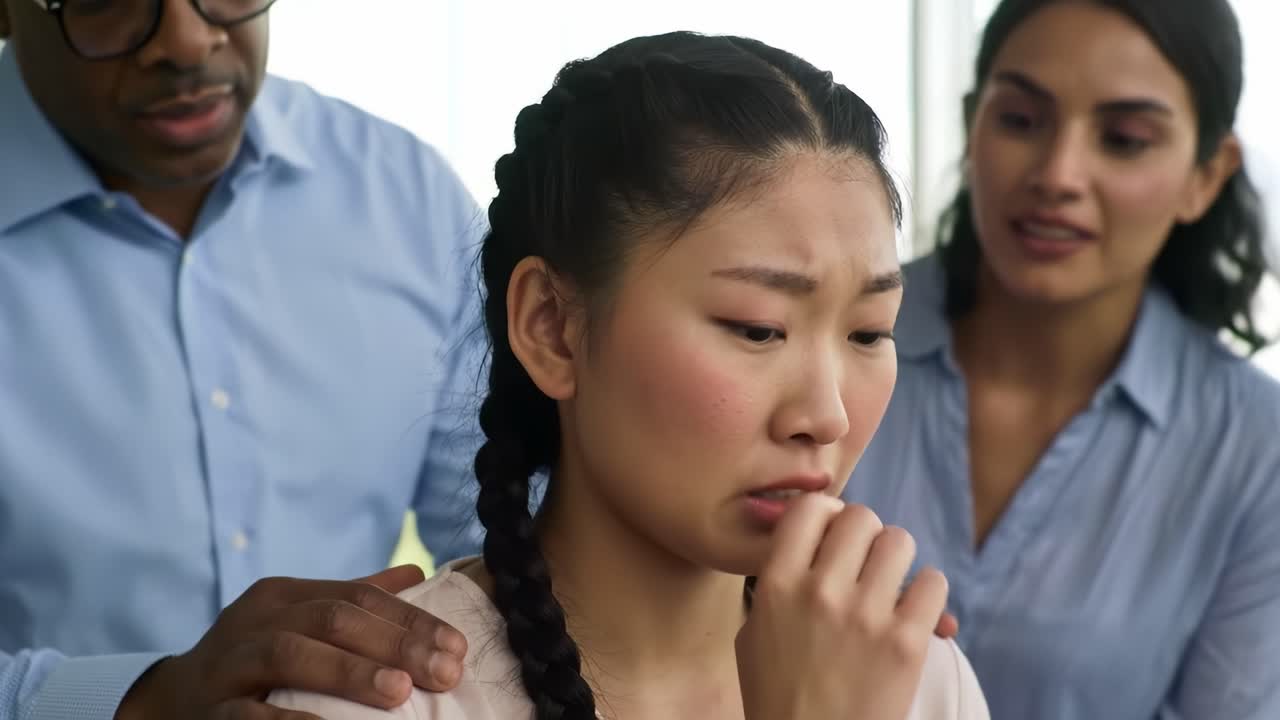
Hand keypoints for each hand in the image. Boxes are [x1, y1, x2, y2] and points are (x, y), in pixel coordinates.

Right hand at [115, 565, 466, 719]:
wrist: (168, 703)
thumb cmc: (253, 659)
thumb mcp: (295, 620)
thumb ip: (353, 598)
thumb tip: (417, 572)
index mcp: (284, 595)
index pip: (358, 597)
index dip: (411, 619)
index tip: (457, 647)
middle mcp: (256, 620)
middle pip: (332, 619)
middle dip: (395, 644)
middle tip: (444, 670)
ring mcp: (229, 663)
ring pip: (291, 654)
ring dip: (350, 672)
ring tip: (400, 692)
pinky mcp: (211, 709)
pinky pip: (250, 713)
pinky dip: (291, 719)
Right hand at [736, 496, 948, 719]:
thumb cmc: (778, 698)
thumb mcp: (753, 634)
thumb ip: (775, 582)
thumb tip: (806, 539)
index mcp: (776, 586)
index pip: (809, 507)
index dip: (827, 513)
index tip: (833, 533)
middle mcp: (819, 593)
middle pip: (860, 517)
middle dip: (865, 535)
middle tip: (864, 563)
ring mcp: (865, 617)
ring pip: (899, 541)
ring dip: (897, 560)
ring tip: (891, 585)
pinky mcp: (906, 644)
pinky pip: (933, 583)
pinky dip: (927, 594)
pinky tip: (914, 612)